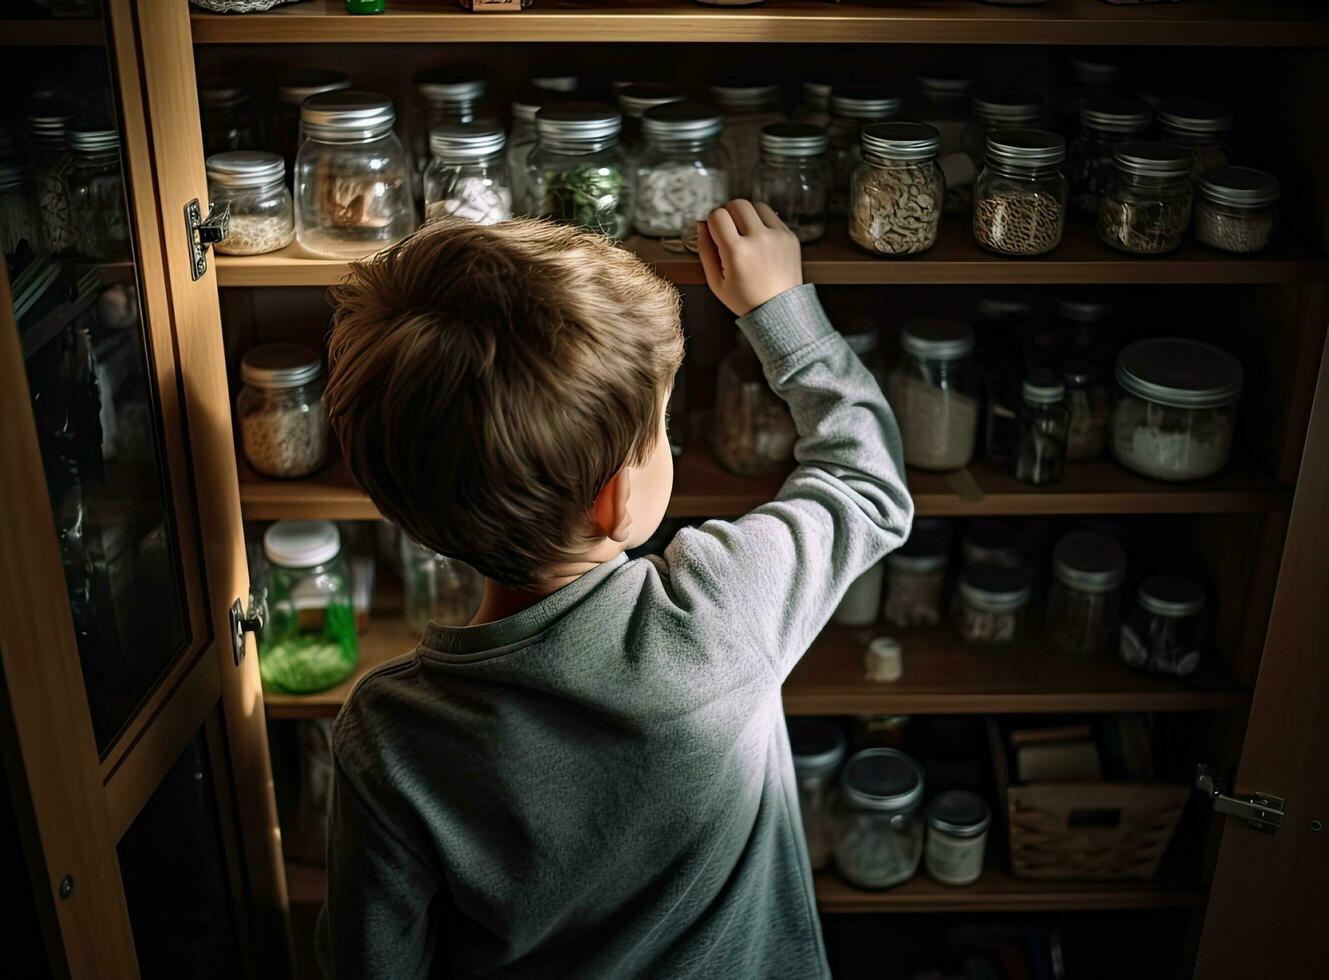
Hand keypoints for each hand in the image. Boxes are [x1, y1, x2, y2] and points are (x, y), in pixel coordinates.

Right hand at [696, 200, 802, 316]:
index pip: (717, 215)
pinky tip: (759, 237)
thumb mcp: (715, 282)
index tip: (715, 231)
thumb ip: (705, 250)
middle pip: (736, 204)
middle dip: (728, 213)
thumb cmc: (746, 299)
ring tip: (744, 231)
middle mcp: (758, 240)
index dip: (712, 221)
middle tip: (728, 229)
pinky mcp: (789, 236)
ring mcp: (777, 236)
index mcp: (737, 252)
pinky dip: (762, 221)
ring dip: (745, 213)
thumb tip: (701, 224)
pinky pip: (772, 215)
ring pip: (755, 205)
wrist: (779, 309)